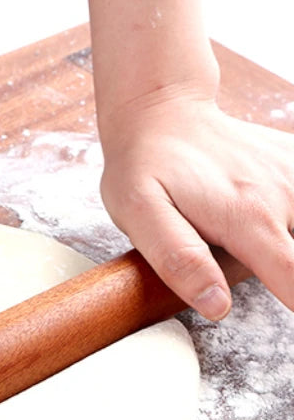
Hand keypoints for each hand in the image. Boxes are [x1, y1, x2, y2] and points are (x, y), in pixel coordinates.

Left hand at [97, 94, 293, 319]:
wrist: (160, 113)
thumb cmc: (144, 168)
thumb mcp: (139, 216)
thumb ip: (179, 260)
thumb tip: (217, 306)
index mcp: (248, 219)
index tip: (288, 306)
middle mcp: (283, 195)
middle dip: (289, 268)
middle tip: (240, 253)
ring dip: (284, 243)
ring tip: (244, 234)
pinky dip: (289, 216)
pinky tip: (265, 215)